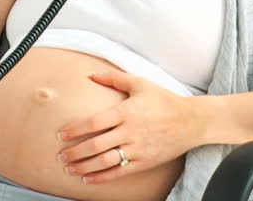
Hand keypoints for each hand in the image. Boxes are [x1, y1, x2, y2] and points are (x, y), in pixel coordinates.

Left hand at [55, 71, 203, 183]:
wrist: (192, 121)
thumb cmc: (164, 100)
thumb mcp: (140, 83)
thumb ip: (114, 78)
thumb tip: (92, 74)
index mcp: (126, 111)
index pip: (94, 123)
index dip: (75, 129)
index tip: (61, 134)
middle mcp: (130, 131)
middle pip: (96, 145)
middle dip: (75, 152)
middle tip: (60, 156)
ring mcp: (137, 149)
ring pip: (105, 161)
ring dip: (84, 167)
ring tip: (69, 169)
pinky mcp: (144, 162)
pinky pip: (120, 172)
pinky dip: (103, 177)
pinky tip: (88, 178)